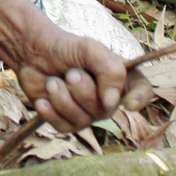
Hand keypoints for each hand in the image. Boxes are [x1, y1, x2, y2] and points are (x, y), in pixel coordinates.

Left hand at [9, 24, 151, 133]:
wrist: (33, 54)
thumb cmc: (65, 49)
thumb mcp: (90, 49)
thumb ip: (109, 70)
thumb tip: (113, 103)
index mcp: (119, 78)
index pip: (142, 92)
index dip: (139, 100)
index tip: (128, 103)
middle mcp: (108, 100)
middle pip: (104, 109)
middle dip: (82, 89)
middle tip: (70, 72)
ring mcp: (88, 114)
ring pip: (82, 120)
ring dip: (62, 97)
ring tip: (53, 81)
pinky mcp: (67, 123)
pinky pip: (63, 127)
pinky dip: (50, 110)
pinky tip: (43, 97)